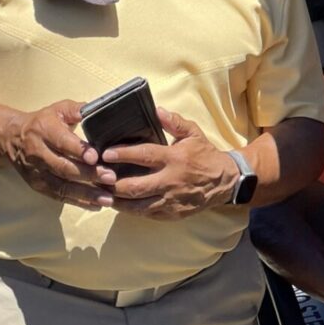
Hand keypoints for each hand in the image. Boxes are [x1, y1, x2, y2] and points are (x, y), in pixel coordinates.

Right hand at [0, 99, 111, 209]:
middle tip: (110, 177)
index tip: (95, 157)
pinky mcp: (38, 185)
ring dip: (86, 193)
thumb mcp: (59, 109)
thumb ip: (78, 109)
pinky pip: (58, 196)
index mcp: (44, 131)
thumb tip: (97, 110)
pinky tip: (96, 205)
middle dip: (88, 174)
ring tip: (107, 198)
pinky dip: (78, 202)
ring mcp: (37, 172)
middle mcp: (38, 153)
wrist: (12, 138)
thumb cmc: (44, 121)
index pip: (62, 142)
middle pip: (64, 167)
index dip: (79, 150)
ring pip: (61, 186)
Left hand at [98, 108, 237, 220]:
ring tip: (102, 194)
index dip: (123, 155)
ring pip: (137, 206)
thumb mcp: (194, 133)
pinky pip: (146, 215)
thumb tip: (156, 110)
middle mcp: (171, 181)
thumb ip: (174, 122)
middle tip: (98, 177)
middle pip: (134, 186)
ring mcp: (171, 200)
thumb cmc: (205, 155)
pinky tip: (120, 204)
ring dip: (117, 201)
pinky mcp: (172, 214)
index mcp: (175, 158)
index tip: (105, 153)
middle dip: (112, 183)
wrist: (225, 182)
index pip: (144, 156)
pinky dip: (130, 210)